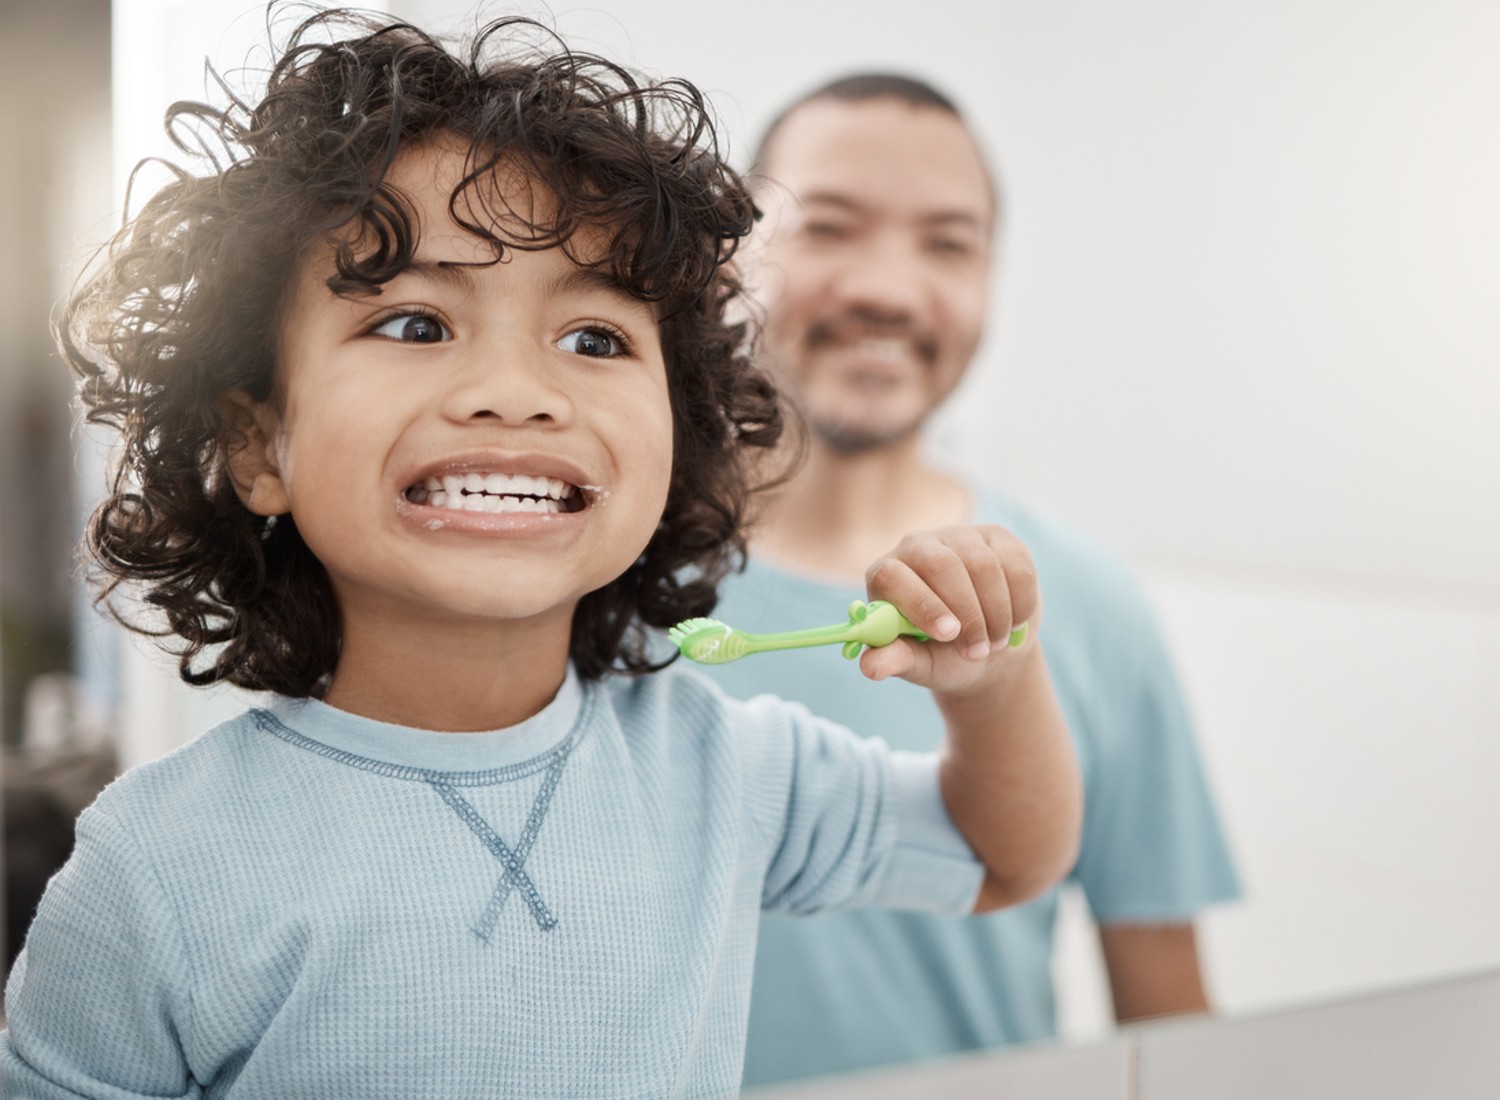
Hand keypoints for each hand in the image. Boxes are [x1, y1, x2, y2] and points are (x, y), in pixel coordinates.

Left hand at [859, 524, 1039, 693]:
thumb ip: (896, 660)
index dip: (921, 603)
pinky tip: (1013, 622)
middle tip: (978, 651)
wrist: (988, 648)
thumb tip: (869, 668)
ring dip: (996, 615)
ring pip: (984, 566)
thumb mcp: (919, 663)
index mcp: (886, 575)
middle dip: (967, 614)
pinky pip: (1017, 567)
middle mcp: (918, 546)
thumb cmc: (942, 655)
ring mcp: (959, 537)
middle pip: (942, 565)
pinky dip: (1021, 604)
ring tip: (994, 642)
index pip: (893, 575)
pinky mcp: (998, 538)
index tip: (949, 634)